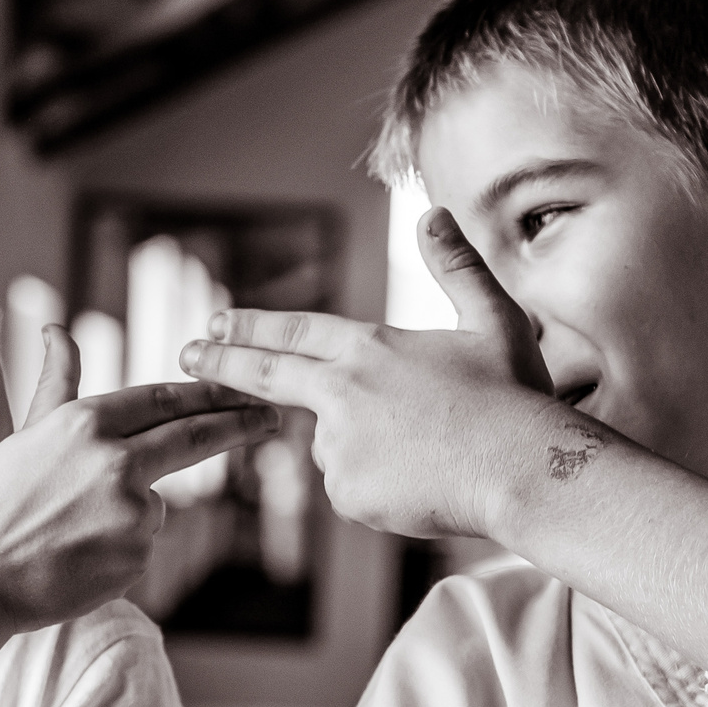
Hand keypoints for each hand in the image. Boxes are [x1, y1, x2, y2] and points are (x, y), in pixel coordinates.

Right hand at [0, 325, 280, 629]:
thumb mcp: (26, 434)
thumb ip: (58, 383)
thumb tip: (58, 329)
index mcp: (86, 423)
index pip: (165, 399)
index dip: (209, 393)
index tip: (243, 388)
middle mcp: (116, 460)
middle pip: (193, 436)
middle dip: (239, 423)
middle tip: (271, 417)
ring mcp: (132, 510)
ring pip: (155, 502)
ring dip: (129, 512)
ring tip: (70, 531)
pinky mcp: (139, 555)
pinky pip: (142, 545)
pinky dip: (120, 549)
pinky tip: (78, 557)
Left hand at [177, 207, 557, 537]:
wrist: (523, 471)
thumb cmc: (515, 398)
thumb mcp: (493, 320)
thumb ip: (456, 267)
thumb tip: (433, 214)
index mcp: (370, 348)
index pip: (294, 334)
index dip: (251, 328)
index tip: (213, 323)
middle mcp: (343, 393)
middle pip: (268, 376)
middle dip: (220, 365)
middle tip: (184, 356)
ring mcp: (341, 446)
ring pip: (335, 447)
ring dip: (368, 448)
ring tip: (431, 450)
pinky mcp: (349, 493)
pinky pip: (355, 490)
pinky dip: (381, 487)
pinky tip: (425, 481)